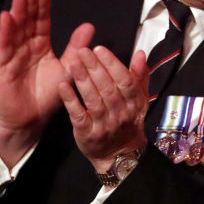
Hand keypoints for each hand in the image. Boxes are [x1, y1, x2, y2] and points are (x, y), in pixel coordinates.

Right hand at [0, 0, 93, 165]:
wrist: (31, 119)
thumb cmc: (48, 94)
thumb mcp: (67, 68)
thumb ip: (76, 48)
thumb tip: (90, 25)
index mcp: (40, 46)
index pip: (41, 22)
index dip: (42, 7)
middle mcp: (25, 47)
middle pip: (26, 21)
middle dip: (28, 4)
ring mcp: (12, 56)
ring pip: (14, 30)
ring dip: (16, 12)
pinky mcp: (2, 67)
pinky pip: (4, 47)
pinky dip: (5, 32)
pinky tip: (6, 17)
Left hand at [59, 45, 149, 172]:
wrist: (119, 154)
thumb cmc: (127, 122)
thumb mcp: (139, 99)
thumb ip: (139, 76)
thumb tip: (140, 54)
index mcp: (134, 103)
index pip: (125, 80)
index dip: (112, 64)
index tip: (100, 49)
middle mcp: (120, 114)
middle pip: (108, 88)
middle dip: (94, 67)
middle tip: (83, 51)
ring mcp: (104, 124)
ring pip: (93, 100)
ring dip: (82, 80)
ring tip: (73, 62)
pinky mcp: (87, 133)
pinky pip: (78, 115)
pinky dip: (71, 100)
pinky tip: (63, 86)